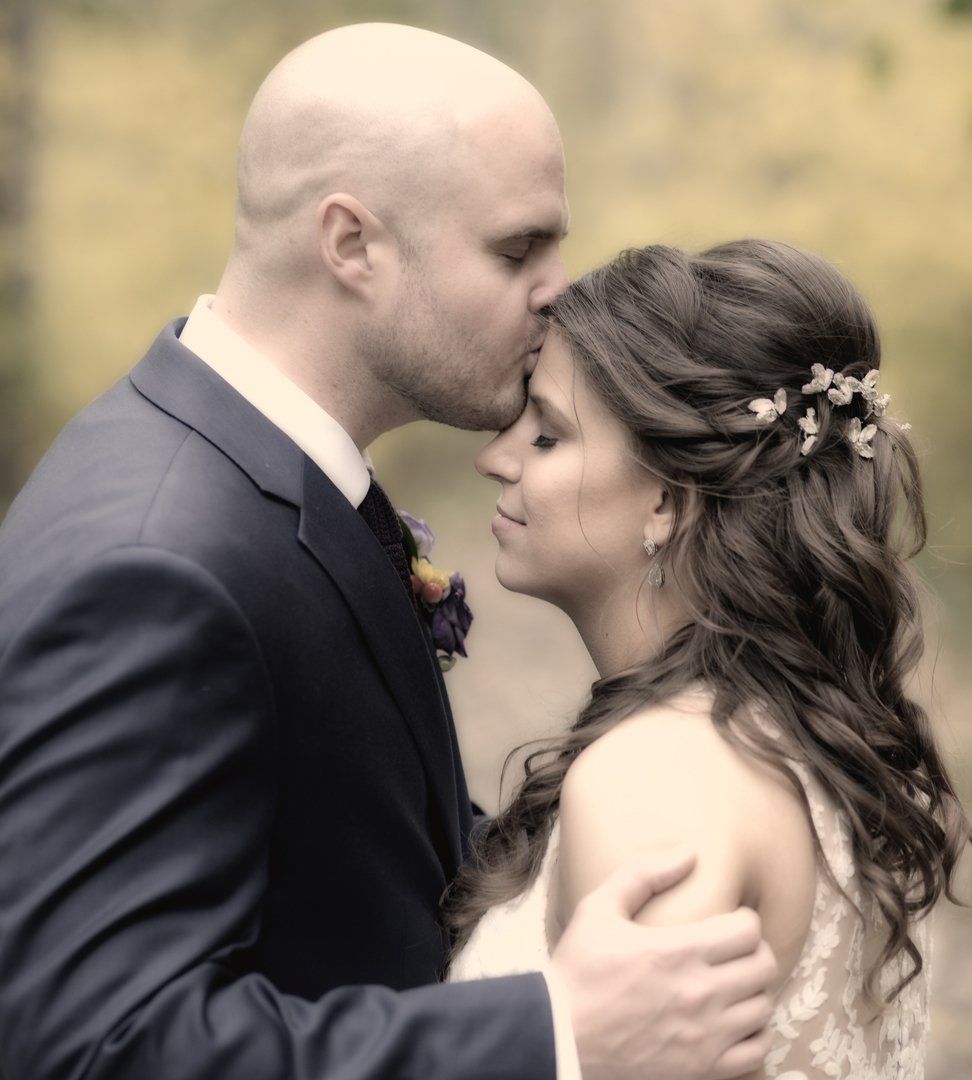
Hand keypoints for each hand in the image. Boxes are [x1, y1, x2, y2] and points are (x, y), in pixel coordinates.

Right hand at [550, 848, 776, 1079]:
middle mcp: (698, 994)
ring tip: (732, 985)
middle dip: (753, 951)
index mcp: (677, 951)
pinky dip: (753, 1035)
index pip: (748, 930)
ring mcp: (704, 1037)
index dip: (744, 920)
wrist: (559, 1038)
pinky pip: (756, 1052)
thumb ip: (643, 874)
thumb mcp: (599, 909)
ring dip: (753, 991)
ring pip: (763, 1008)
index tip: (730, 922)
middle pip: (763, 966)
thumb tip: (689, 852)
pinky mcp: (702, 1071)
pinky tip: (734, 1023)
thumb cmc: (578, 971)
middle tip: (734, 951)